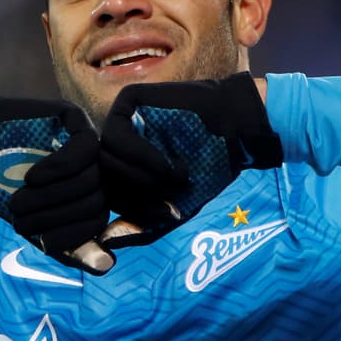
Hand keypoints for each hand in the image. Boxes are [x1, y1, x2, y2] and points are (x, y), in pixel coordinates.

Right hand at [0, 88, 114, 273]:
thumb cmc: (0, 184)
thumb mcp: (33, 223)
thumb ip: (67, 245)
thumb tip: (107, 265)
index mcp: (87, 193)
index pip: (99, 222)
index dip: (70, 236)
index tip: (39, 240)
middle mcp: (93, 168)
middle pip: (98, 201)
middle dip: (56, 217)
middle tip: (18, 217)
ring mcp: (86, 142)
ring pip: (93, 178)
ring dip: (52, 196)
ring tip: (20, 199)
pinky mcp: (75, 118)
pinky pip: (85, 149)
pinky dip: (58, 170)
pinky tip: (32, 177)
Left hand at [98, 72, 283, 247]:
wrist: (237, 130)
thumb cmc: (208, 168)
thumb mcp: (176, 205)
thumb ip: (143, 225)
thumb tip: (105, 241)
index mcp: (122, 166)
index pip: (106, 194)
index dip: (133, 212)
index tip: (166, 214)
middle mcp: (116, 143)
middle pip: (102, 178)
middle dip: (138, 196)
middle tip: (172, 198)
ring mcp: (120, 119)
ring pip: (105, 159)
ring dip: (141, 178)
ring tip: (177, 179)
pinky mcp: (127, 99)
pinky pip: (116, 134)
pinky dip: (142, 157)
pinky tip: (171, 164)